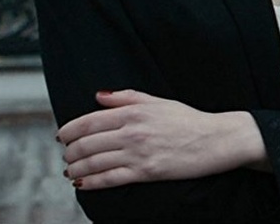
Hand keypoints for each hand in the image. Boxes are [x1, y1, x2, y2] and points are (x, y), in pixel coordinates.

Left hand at [58, 89, 263, 190]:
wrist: (217, 139)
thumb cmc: (190, 120)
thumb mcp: (159, 101)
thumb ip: (127, 97)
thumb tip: (98, 96)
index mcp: (134, 112)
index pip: (89, 121)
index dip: (69, 130)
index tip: (62, 136)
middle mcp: (132, 132)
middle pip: (87, 144)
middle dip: (70, 152)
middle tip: (67, 156)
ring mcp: (138, 153)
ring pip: (94, 163)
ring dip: (76, 168)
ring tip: (71, 171)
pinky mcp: (146, 172)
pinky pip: (109, 179)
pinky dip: (91, 182)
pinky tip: (82, 183)